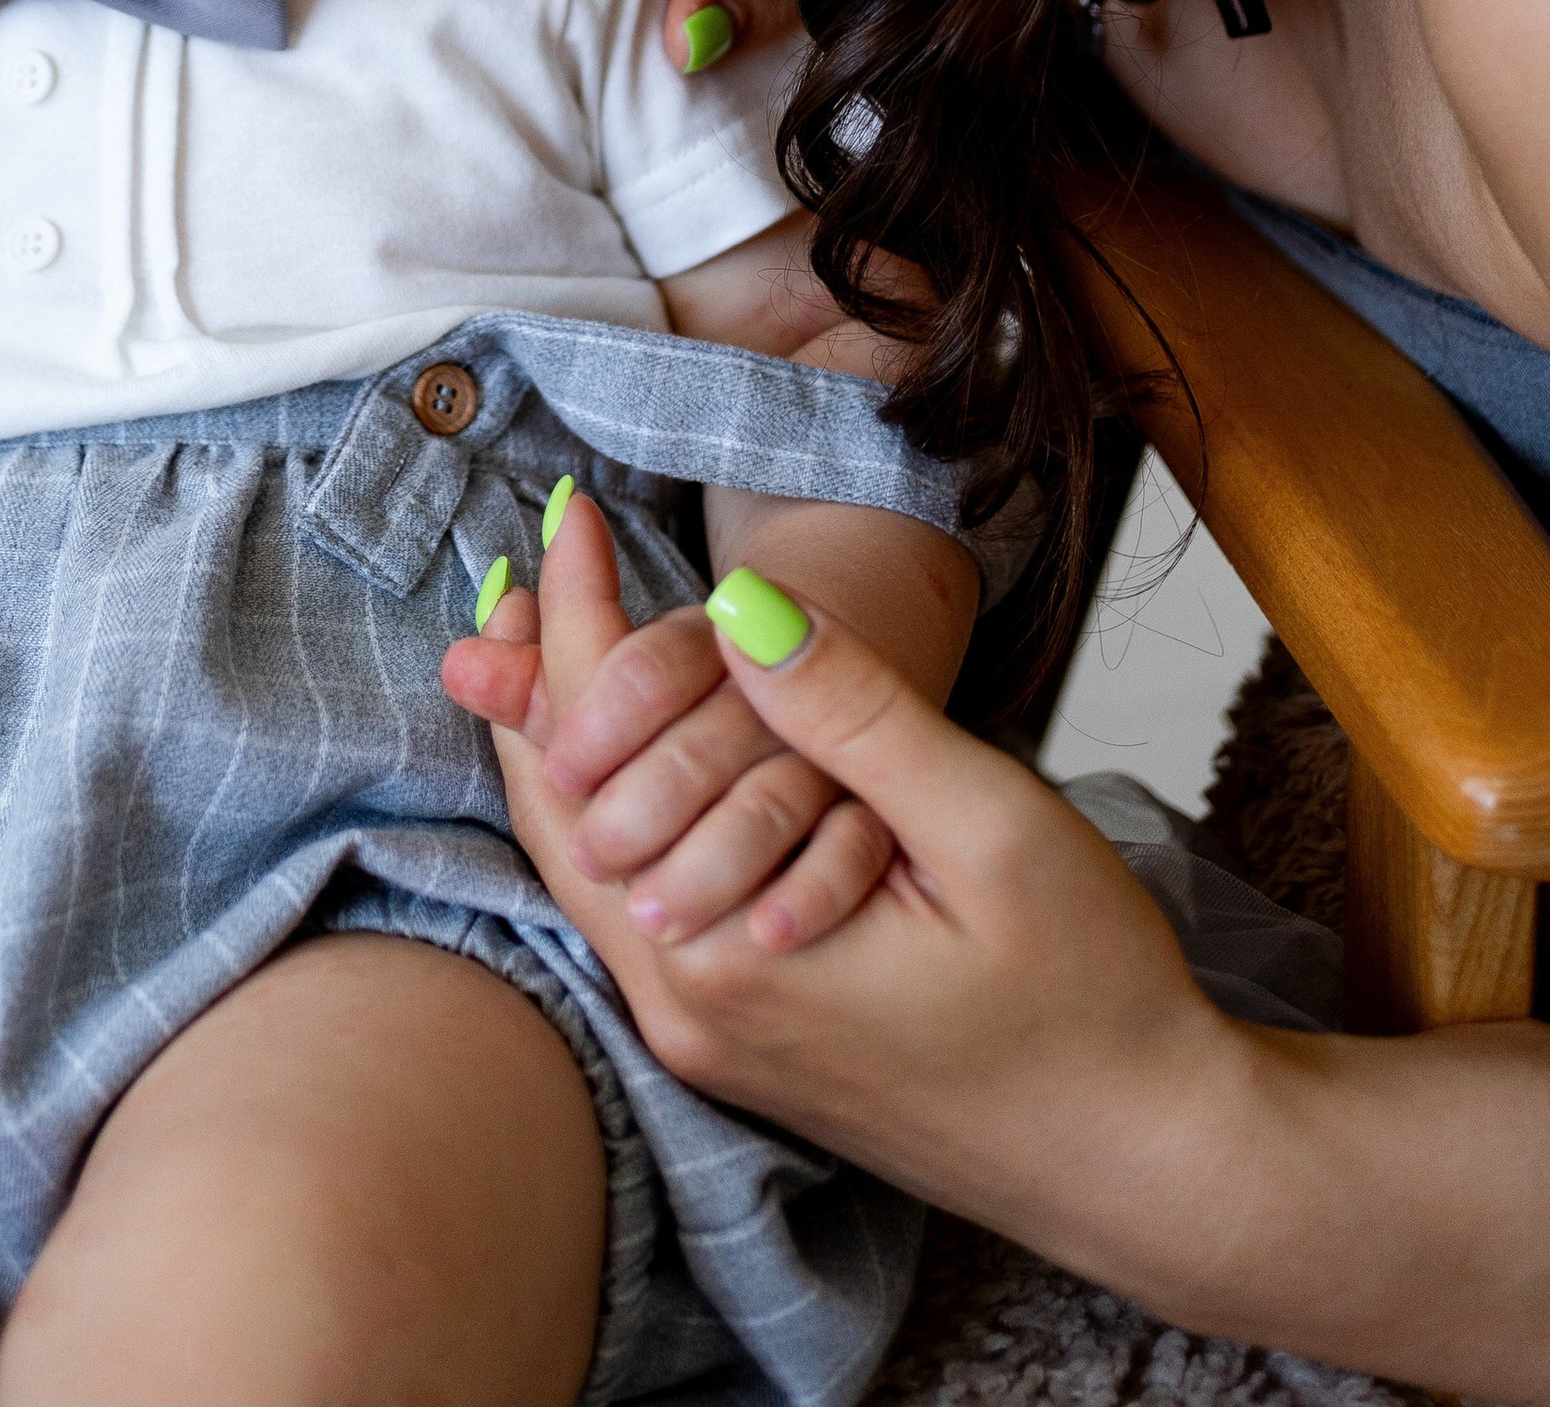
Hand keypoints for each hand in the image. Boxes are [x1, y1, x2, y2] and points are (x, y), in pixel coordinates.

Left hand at [451, 493, 1249, 1271]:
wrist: (1148, 1166)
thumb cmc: (1091, 996)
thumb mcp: (986, 826)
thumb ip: (855, 715)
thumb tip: (737, 604)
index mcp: (729, 955)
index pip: (592, 751)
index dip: (572, 615)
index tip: (562, 508)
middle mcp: (687, 1012)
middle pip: (557, 812)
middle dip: (536, 674)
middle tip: (526, 559)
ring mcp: (707, 1043)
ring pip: (585, 866)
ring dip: (569, 743)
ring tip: (561, 631)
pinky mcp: (741, 1049)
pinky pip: (635, 911)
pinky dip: (620, 810)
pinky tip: (639, 749)